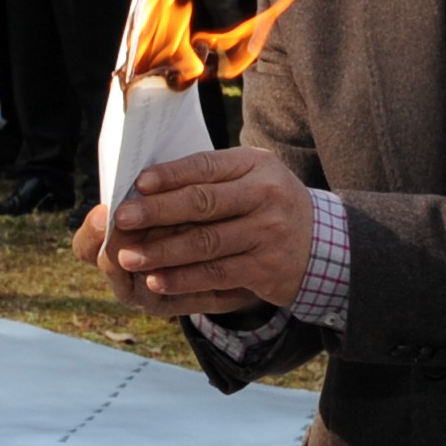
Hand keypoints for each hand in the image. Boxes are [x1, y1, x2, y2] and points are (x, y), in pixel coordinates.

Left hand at [76, 146, 310, 317]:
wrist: (322, 244)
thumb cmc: (268, 205)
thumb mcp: (251, 178)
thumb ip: (209, 179)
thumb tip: (146, 188)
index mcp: (255, 163)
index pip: (206, 165)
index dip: (170, 175)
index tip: (137, 184)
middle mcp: (265, 194)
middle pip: (203, 203)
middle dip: (157, 212)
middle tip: (122, 219)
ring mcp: (268, 232)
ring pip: (206, 243)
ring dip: (163, 252)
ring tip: (129, 257)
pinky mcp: (266, 267)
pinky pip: (217, 274)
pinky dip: (183, 279)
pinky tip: (157, 282)